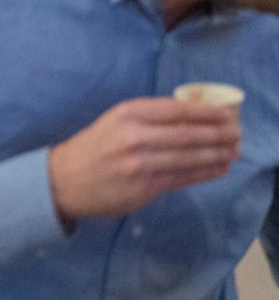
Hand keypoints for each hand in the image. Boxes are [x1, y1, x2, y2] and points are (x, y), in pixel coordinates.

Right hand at [47, 97, 238, 226]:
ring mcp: (140, 164)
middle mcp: (134, 136)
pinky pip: (183, 178)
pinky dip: (205, 173)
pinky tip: (218, 168)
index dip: (207, 113)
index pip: (177, 110)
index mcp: (127, 114)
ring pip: (190, 158)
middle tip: (237, 134)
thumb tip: (195, 117)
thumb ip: (150, 117)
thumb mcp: (115, 121)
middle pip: (189, 134)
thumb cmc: (94, 147)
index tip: (227, 114)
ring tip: (233, 151)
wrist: (62, 179)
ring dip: (217, 155)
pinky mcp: (145, 188)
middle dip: (219, 134)